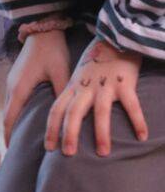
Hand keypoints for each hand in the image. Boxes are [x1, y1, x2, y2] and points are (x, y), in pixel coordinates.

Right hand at [3, 30, 69, 143]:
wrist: (42, 28)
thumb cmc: (52, 50)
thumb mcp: (59, 73)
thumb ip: (61, 95)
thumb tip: (67, 117)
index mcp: (19, 88)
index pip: (10, 119)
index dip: (10, 136)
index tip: (13, 153)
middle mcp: (12, 86)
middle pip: (8, 115)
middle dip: (11, 132)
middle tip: (19, 151)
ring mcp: (12, 80)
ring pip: (10, 107)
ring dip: (14, 122)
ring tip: (23, 137)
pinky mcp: (17, 76)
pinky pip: (14, 99)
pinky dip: (16, 112)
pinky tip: (27, 117)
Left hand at [45, 39, 146, 156]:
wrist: (115, 37)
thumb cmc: (96, 60)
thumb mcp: (78, 75)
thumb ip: (73, 93)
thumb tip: (66, 117)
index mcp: (73, 86)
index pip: (57, 109)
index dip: (51, 128)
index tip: (49, 148)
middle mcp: (86, 87)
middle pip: (73, 112)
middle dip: (69, 134)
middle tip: (68, 154)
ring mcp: (105, 85)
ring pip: (100, 112)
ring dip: (101, 133)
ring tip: (102, 152)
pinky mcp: (125, 83)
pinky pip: (132, 106)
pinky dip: (138, 121)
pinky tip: (142, 136)